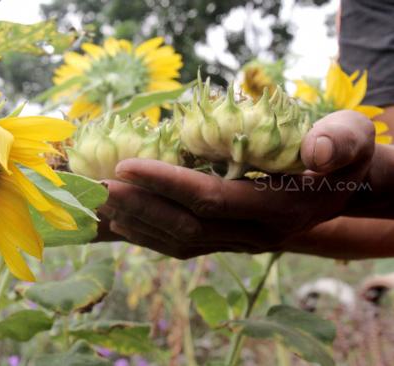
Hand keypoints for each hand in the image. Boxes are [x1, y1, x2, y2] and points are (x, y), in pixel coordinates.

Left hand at [98, 110, 386, 258]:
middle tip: (94, 186)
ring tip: (96, 203)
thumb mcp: (353, 138)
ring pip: (178, 242)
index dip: (166, 183)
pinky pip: (181, 247)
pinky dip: (147, 236)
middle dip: (137, 205)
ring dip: (134, 223)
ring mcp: (239, 244)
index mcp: (279, 208)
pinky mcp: (227, 243)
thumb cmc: (344, 155)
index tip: (125, 166)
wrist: (345, 192)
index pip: (212, 198)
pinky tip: (118, 223)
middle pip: (185, 225)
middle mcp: (256, 235)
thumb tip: (316, 153)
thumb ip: (339, 141)